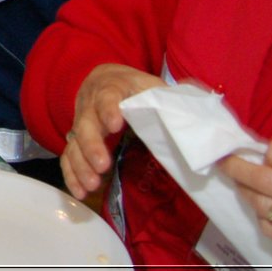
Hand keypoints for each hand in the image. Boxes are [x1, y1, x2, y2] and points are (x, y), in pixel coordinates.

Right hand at [59, 63, 163, 198]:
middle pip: (86, 123)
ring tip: (93, 185)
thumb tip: (203, 127)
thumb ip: (174, 105)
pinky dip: (71, 174)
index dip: (109, 109)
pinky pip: (68, 156)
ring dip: (81, 164)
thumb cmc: (137, 88)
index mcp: (114, 87)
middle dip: (92, 145)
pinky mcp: (76, 139)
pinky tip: (81, 192)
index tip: (114, 125)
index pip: (108, 95)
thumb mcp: (155, 88)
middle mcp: (91, 104)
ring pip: (74, 142)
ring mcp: (81, 123)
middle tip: (102, 165)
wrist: (105, 78)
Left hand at [222, 138, 271, 270]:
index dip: (270, 151)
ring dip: (245, 190)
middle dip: (236, 166)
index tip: (269, 153)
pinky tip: (267, 207)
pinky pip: (267, 227)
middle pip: (261, 178)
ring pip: (259, 203)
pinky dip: (262, 215)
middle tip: (224, 160)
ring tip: (242, 182)